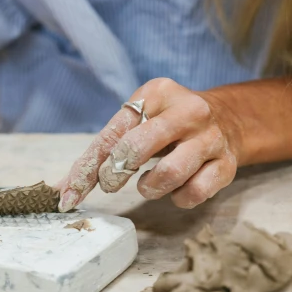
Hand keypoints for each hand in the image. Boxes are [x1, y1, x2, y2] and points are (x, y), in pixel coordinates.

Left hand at [59, 77, 241, 210]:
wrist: (229, 119)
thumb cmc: (168, 124)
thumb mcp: (139, 120)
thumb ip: (103, 150)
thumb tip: (63, 189)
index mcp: (158, 92)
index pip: (114, 132)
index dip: (88, 167)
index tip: (68, 194)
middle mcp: (188, 110)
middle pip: (138, 147)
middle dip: (115, 173)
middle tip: (110, 184)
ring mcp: (210, 137)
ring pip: (170, 173)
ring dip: (149, 188)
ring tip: (147, 185)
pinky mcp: (226, 163)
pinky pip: (195, 192)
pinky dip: (178, 198)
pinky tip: (175, 190)